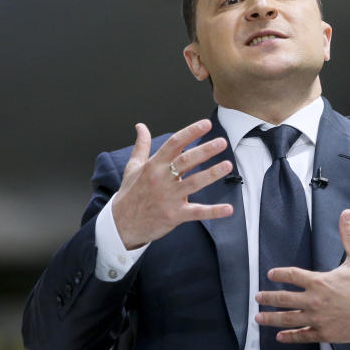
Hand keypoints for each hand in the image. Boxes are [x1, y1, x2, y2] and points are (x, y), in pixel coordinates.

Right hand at [110, 120, 233, 248]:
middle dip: (205, 151)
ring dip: (211, 174)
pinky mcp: (175, 215)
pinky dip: (214, 211)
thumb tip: (141, 126)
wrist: (121, 224)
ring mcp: (169, 197)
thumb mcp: (132, 167)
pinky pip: (197, 212)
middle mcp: (161, 179)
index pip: (174, 144)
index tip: (206, 124)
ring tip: (227, 165)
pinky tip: (228, 209)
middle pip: (186, 161)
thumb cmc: (129, 194)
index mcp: (153, 166)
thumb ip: (142, 146)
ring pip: (194, 183)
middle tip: (222, 142)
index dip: (190, 132)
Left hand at [254, 209, 349, 342]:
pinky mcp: (324, 333)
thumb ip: (349, 235)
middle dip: (268, 297)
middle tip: (258, 296)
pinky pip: (302, 336)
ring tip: (259, 317)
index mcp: (320, 281)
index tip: (270, 274)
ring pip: (288, 319)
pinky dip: (289, 337)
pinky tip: (280, 337)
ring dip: (271, 319)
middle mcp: (315, 301)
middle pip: (283, 299)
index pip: (291, 275)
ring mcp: (318, 319)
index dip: (278, 274)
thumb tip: (346, 213)